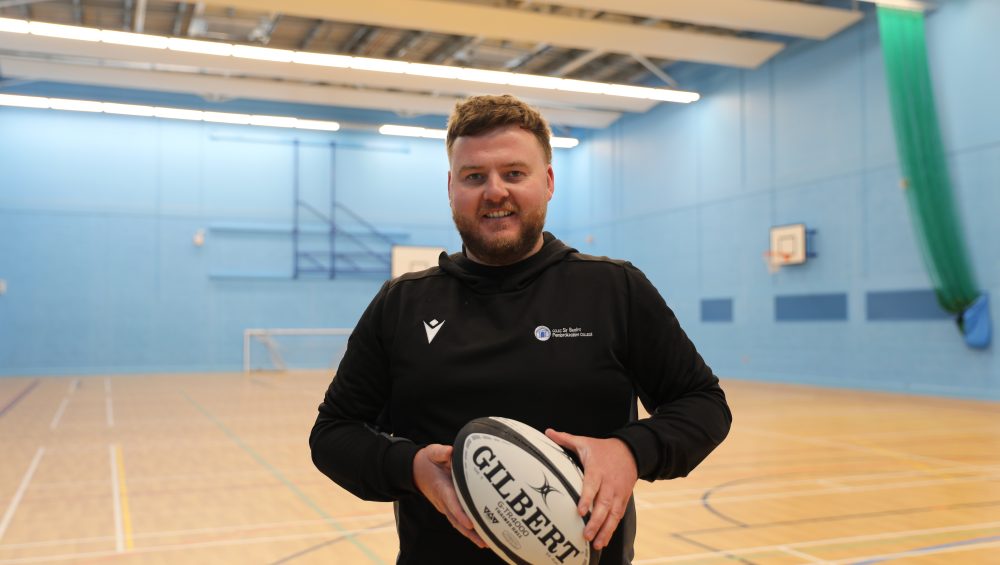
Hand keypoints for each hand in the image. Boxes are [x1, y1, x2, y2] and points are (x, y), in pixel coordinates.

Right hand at [412, 444, 486, 548]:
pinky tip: (483, 536)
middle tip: (484, 540)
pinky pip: (460, 521)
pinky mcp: (450, 508)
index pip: (450, 502)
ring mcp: (446, 507)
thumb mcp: (432, 453)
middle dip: (470, 532)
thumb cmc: (427, 462)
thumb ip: (440, 452)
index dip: (460, 513)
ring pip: (459, 524)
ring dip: (472, 535)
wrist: (415, 471)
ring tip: (487, 543)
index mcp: (440, 488)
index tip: (469, 522)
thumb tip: (449, 451)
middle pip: (457, 520)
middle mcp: (443, 501)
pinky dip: (470, 530)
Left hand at [545, 429, 637, 550]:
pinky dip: (612, 529)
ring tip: (596, 543)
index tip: (580, 510)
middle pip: (603, 504)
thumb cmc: (603, 449)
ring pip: (613, 514)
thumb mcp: (585, 441)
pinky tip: (604, 540)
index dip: (587, 498)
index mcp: (597, 469)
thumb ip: (566, 439)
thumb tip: (548, 432)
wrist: (631, 452)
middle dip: (595, 521)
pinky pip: (618, 516)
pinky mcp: (623, 499)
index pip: (592, 484)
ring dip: (605, 530)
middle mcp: (609, 483)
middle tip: (586, 535)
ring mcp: (618, 493)